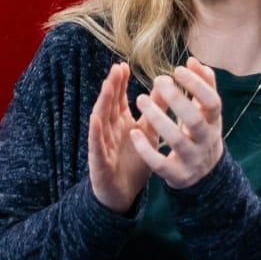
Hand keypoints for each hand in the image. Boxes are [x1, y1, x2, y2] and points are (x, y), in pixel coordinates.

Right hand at [88, 64, 151, 211]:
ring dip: (102, 103)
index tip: (123, 66)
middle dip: (112, 87)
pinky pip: (96, 145)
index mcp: (120, 123)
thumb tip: (165, 87)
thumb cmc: (133, 161)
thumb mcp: (147, 133)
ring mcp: (102, 144)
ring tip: (107, 86)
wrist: (123, 193)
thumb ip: (154, 111)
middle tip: (116, 69)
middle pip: (109, 105)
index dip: (119, 83)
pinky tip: (95, 118)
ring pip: (100, 120)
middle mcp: (109, 130)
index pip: (118, 99)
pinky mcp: (99, 161)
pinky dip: (95, 131)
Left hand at [129, 58, 223, 188]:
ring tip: (140, 99)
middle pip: (194, 121)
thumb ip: (203, 85)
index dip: (198, 86)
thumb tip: (192, 61)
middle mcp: (206, 141)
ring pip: (176, 140)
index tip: (178, 69)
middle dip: (176, 100)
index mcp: (214, 122)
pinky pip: (160, 164)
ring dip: (158, 119)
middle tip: (158, 80)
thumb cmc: (202, 131)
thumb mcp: (207, 111)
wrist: (205, 174)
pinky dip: (146, 149)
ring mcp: (193, 159)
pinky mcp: (177, 175)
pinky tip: (134, 132)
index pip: (212, 102)